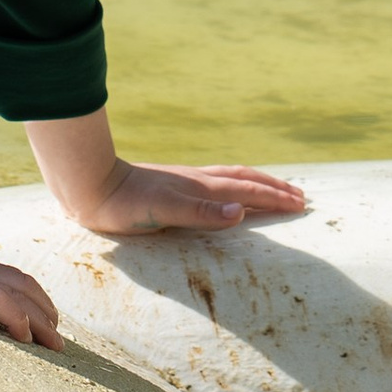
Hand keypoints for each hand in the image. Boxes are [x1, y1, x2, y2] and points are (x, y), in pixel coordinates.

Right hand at [0, 213, 61, 349]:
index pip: (12, 279)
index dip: (33, 298)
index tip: (44, 322)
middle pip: (23, 286)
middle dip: (45, 312)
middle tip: (58, 340)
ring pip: (18, 294)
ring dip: (40, 320)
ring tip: (54, 343)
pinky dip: (16, 316)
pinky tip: (25, 336)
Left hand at [54, 153, 311, 240]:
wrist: (89, 185)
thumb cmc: (123, 205)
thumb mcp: (162, 212)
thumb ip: (201, 212)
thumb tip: (241, 210)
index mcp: (200, 188)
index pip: (247, 190)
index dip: (275, 197)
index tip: (301, 204)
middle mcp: (197, 182)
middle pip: (244, 180)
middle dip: (273, 188)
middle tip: (299, 196)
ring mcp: (184, 182)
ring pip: (230, 178)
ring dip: (255, 184)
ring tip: (271, 189)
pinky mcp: (170, 187)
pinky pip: (213, 183)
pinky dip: (231, 186)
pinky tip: (223, 192)